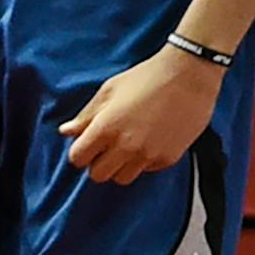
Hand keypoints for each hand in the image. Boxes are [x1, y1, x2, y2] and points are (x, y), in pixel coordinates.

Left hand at [59, 48, 222, 184]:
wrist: (188, 76)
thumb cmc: (146, 77)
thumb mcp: (109, 90)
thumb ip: (86, 115)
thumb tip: (66, 131)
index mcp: (106, 128)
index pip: (78, 159)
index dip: (80, 151)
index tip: (86, 144)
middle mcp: (126, 147)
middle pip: (98, 175)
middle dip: (98, 162)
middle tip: (106, 146)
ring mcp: (148, 156)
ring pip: (122, 178)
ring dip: (120, 166)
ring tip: (127, 145)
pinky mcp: (167, 159)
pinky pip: (146, 171)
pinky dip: (143, 162)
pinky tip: (148, 140)